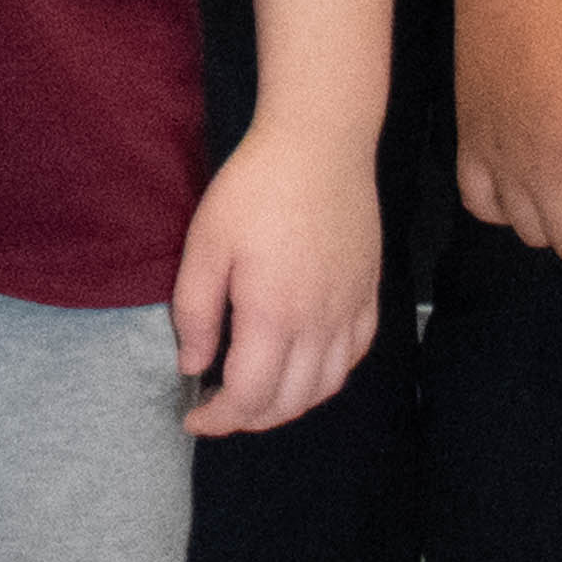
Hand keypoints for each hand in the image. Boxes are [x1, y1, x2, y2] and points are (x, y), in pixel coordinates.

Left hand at [170, 116, 380, 438]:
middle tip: (221, 409)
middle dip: (250, 419)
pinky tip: (307, 364)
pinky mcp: (368, 290)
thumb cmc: (255, 187)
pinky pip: (356, 353)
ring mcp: (350, 307)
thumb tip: (194, 366)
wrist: (320, 142)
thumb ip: (195, 313)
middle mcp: (318, 322)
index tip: (194, 417)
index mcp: (273, 314)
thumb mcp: (206, 243)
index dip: (218, 419)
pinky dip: (330, 374)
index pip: (249, 397)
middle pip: (290, 403)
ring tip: (261, 396)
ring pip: (327, 386)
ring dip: (291, 405)